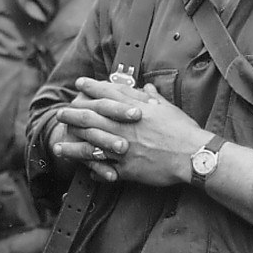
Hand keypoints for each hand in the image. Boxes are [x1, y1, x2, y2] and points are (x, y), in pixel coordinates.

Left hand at [54, 78, 202, 185]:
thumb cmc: (183, 131)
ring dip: (73, 144)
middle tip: (61, 114)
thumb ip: (152, 98)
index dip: (91, 88)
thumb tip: (145, 87)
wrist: (193, 155)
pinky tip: (82, 167)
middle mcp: (125, 126)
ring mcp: (123, 147)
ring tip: (59, 144)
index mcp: (135, 109)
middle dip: (73, 115)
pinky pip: (104, 168)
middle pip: (91, 117)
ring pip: (91, 144)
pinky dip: (92, 168)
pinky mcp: (127, 168)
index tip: (79, 84)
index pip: (107, 94)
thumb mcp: (168, 108)